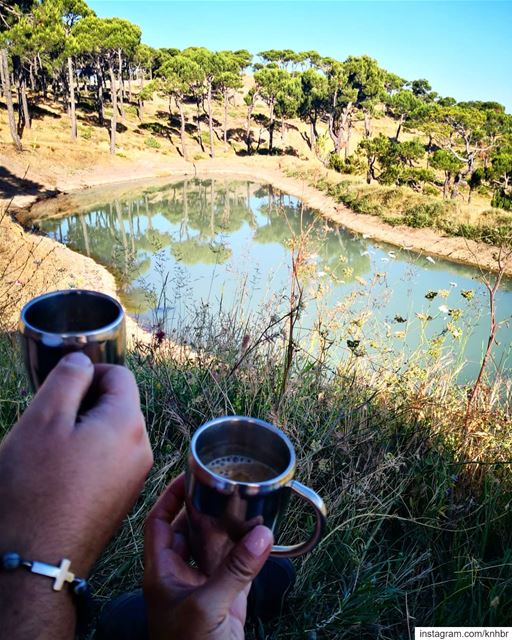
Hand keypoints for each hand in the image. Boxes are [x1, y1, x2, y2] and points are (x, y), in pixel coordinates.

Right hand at [0, 352, 152, 574]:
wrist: (36, 561)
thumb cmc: (35, 488)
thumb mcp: (44, 419)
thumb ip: (68, 377)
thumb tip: (83, 359)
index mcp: (128, 423)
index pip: (120, 376)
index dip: (88, 374)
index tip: (60, 391)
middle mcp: (142, 449)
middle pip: (118, 405)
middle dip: (84, 404)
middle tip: (49, 423)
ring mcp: (135, 476)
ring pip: (112, 433)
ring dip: (84, 431)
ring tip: (51, 452)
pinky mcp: (122, 498)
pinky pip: (110, 460)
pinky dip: (88, 456)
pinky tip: (60, 475)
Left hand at [144, 475, 272, 639]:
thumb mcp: (207, 608)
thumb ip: (235, 570)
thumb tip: (262, 534)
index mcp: (162, 571)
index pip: (158, 523)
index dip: (169, 497)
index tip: (187, 477)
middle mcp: (181, 574)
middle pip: (189, 530)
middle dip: (205, 508)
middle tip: (224, 486)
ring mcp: (205, 586)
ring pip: (215, 547)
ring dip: (230, 528)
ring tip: (245, 503)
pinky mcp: (228, 600)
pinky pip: (238, 566)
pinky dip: (249, 551)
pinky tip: (262, 535)